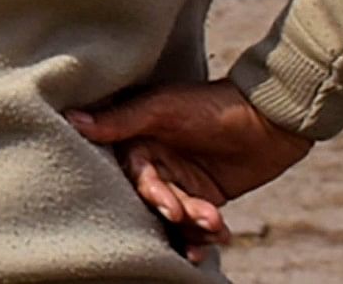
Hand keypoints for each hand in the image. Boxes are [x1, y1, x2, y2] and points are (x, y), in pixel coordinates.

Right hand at [67, 81, 311, 259]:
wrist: (270, 119)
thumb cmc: (212, 105)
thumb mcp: (162, 109)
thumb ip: (119, 120)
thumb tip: (72, 119)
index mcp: (138, 138)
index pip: (131, 173)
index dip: (149, 192)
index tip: (167, 204)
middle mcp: (155, 161)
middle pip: (152, 200)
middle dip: (175, 212)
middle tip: (195, 215)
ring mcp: (180, 181)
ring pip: (175, 216)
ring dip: (193, 227)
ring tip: (215, 226)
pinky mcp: (205, 197)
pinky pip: (196, 224)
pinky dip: (206, 234)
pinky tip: (220, 236)